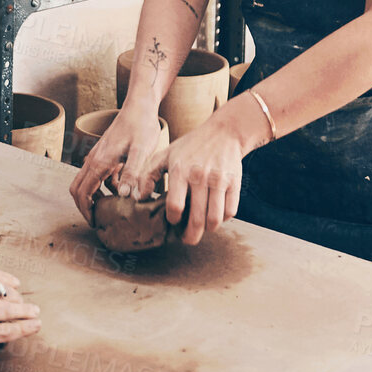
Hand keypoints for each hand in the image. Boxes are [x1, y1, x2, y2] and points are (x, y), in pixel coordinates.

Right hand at [0, 232, 40, 354]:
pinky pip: (6, 331)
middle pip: (6, 293)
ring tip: (36, 315)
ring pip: (11, 311)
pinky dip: (22, 329)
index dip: (6, 280)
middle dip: (18, 298)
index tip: (14, 283)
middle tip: (28, 303)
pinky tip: (32, 327)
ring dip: (26, 312)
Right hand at [69, 105, 163, 221]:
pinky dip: (102, 185)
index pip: (82, 193)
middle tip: (98, 220)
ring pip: (85, 181)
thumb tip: (124, 196)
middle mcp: (94, 159)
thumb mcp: (141, 151)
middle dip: (84, 206)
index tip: (95, 223)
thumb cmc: (141, 126)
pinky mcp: (105, 153)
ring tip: (109, 209)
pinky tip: (120, 188)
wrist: (140, 105)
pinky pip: (97, 174)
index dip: (86, 211)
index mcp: (99, 162)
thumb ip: (132, 173)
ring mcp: (98, 155)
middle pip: (77, 188)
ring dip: (92, 196)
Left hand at [130, 113, 246, 246]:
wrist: (223, 132)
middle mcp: (200, 176)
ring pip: (215, 220)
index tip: (173, 220)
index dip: (173, 220)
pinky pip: (230, 211)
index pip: (175, 207)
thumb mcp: (165, 154)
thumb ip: (148, 175)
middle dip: (191, 236)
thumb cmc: (191, 146)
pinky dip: (223, 219)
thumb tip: (137, 197)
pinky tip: (215, 214)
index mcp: (180, 170)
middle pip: (197, 220)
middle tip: (187, 239)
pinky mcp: (234, 183)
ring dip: (207, 229)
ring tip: (202, 228)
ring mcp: (219, 180)